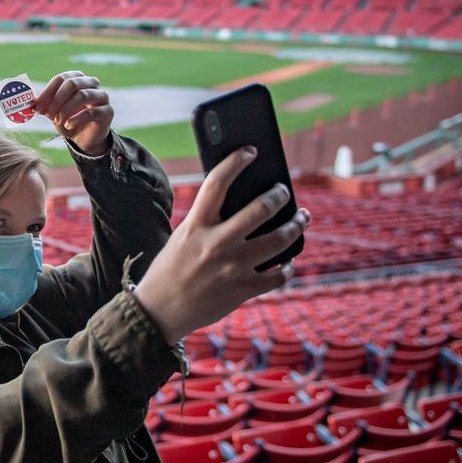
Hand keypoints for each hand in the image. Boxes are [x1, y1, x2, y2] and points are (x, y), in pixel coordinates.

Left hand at [34, 71, 113, 155]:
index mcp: (77, 78)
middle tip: (48, 115)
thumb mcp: (52, 111)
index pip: (60, 78)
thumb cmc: (67, 120)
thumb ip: (43, 104)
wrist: (83, 138)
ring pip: (82, 95)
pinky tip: (68, 125)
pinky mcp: (108, 111)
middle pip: (72, 84)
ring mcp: (102, 96)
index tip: (36, 107)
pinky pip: (91, 112)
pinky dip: (76, 119)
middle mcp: (91, 83)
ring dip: (65, 109)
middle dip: (56, 100)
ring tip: (57, 121)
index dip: (47, 93)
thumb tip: (31, 102)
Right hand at [133, 146, 310, 344]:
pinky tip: (288, 260)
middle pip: (261, 209)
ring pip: (279, 240)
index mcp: (196, 225)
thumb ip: (207, 220)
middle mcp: (216, 244)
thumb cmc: (171, 269)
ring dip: (296, 225)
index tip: (251, 150)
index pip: (217, 181)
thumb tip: (243, 201)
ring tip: (302, 218)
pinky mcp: (242, 291)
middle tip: (284, 191)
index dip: (236, 160)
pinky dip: (288, 266)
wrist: (160, 312)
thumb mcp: (183, 236)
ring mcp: (232, 268)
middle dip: (279, 195)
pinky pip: (279, 275)